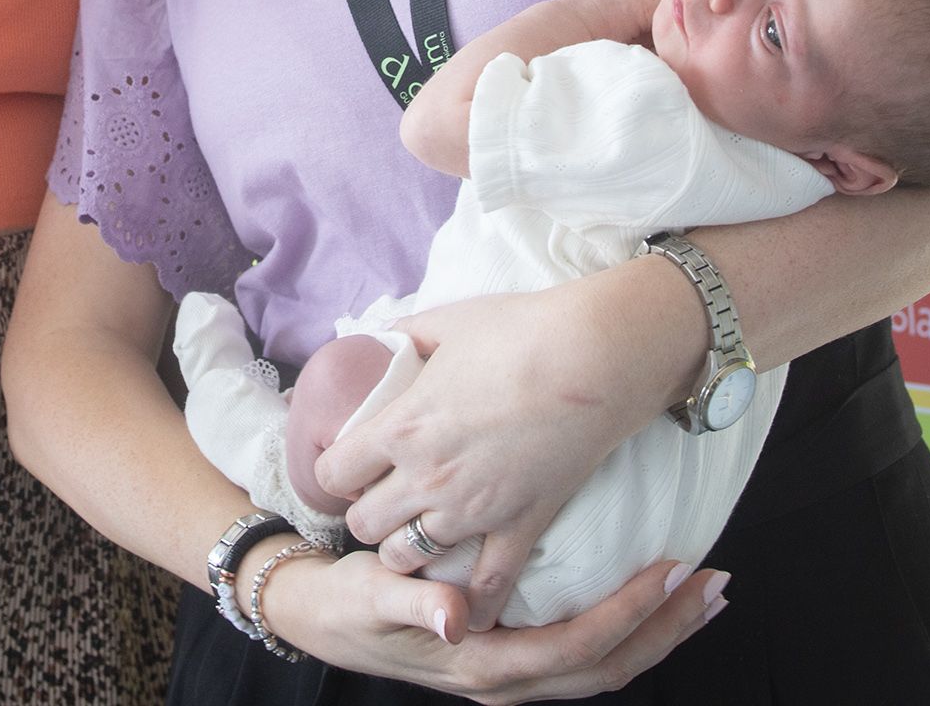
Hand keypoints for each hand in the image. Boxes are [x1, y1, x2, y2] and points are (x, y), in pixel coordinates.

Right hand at [257, 540, 726, 703]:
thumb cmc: (349, 602)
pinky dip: (627, 629)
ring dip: (657, 632)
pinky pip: (585, 656)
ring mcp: (513, 677)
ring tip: (700, 592)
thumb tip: (456, 616)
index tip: (672, 570)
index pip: (576, 647)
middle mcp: (506, 683)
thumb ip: (414, 601)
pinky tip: (647, 599)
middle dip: (667, 630)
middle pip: (609, 667)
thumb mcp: (373, 595)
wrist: (322, 619)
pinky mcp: (513, 660)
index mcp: (482, 667)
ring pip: (605, 666)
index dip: (630, 614)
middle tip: (716, 583)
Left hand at [314, 283, 646, 630]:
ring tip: (418, 536)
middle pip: (363, 526)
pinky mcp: (519, 528)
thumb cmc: (521, 331)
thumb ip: (408, 334)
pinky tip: (462, 607)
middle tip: (384, 501)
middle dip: (366, 515)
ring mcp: (472, 510)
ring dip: (405, 551)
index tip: (352, 464)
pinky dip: (469, 603)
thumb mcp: (448, 321)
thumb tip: (384, 338)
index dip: (337, 470)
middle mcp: (427, 476)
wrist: (594, 359)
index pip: (334, 473)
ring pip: (408, 560)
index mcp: (402, 426)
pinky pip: (485, 588)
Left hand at [554, 0, 665, 48]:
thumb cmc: (596, 42)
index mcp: (643, 8)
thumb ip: (651, 43)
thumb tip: (664, 44)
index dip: (675, 23)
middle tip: (660, 25)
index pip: (674, 12)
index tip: (672, 33)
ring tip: (639, 17)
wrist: (565, 25)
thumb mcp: (629, 46)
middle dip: (666, 8)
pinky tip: (622, 8)